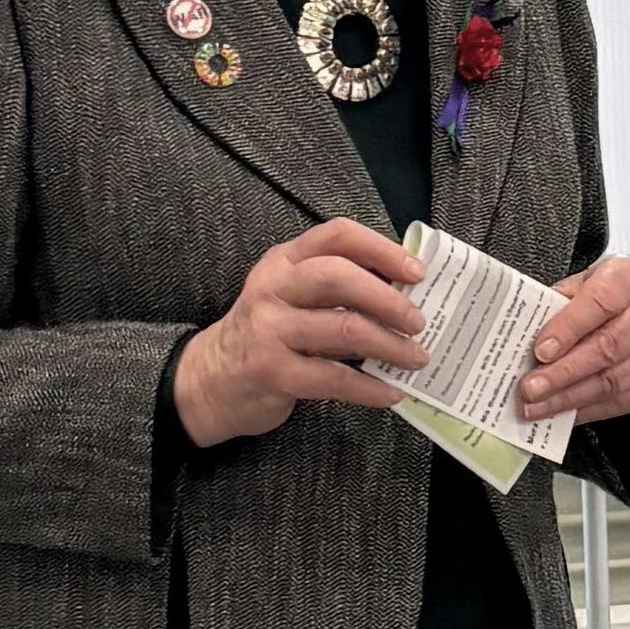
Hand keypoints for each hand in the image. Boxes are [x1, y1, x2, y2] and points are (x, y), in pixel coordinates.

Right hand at [173, 219, 425, 446]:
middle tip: (419, 322)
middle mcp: (273, 288)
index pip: (337, 235)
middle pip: (339, 276)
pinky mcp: (271, 371)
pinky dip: (370, 387)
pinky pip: (333, 377)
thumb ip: (337, 288)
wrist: (210, 380)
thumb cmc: (268, 335)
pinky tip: (390, 392)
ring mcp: (269, 329)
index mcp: (284, 261)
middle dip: (388, 299)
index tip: (417, 272)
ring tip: (416, 358)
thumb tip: (407, 293)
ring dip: (390, 346)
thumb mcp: (292, 297)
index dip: (382, 249)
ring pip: (343, 328)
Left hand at [517, 255, 629, 423]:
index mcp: (626, 279)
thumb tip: (522, 341)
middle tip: (531, 388)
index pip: (599, 303)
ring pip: (612, 381)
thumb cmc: (601, 296)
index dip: (568, 329)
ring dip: (570, 398)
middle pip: (607, 348)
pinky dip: (586, 410)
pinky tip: (562, 412)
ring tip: (538, 406)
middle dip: (563, 373)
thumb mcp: (575, 287)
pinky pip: (619, 402)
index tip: (541, 350)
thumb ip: (554, 308)